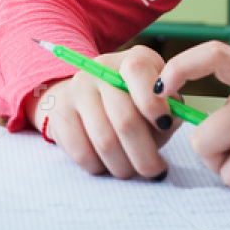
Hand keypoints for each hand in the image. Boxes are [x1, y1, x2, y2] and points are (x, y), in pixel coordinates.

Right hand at [30, 45, 177, 179]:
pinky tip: (109, 166)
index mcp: (133, 59)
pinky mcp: (59, 112)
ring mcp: (77, 90)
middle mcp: (101, 69)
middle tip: (156, 170)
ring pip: (104, 141)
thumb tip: (170, 122)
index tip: (166, 125)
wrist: (84, 95)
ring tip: (133, 171)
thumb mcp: (157, 96)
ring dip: (124, 166)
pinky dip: (100, 167)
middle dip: (145, 154)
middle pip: (125, 118)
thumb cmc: (133, 101)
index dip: (154, 102)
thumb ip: (170, 107)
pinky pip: (82, 152)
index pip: (138, 70)